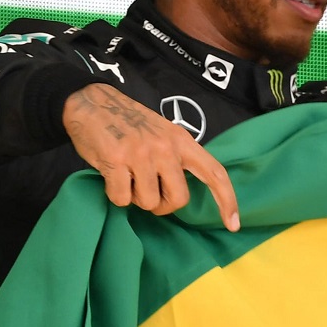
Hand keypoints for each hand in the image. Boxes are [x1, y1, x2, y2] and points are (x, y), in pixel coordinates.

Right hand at [61, 83, 239, 229]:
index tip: (233, 224)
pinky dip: (115, 195)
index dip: (227, 200)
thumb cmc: (130, 123)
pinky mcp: (116, 161)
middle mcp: (166, 148)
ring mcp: (141, 154)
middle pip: (178, 199)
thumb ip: (176, 158)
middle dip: (162, 206)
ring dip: (135, 198)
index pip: (214, 173)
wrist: (92, 102)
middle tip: (149, 195)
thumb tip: (181, 193)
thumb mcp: (163, 133)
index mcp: (182, 141)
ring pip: (147, 202)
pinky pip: (121, 199)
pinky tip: (111, 176)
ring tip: (127, 177)